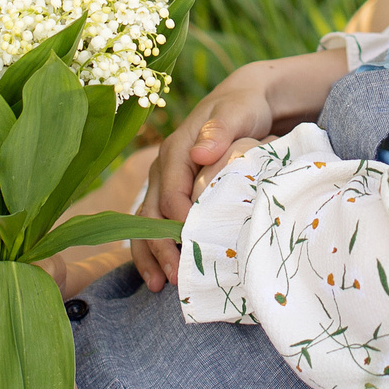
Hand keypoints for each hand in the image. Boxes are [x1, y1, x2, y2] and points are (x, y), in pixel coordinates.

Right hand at [132, 70, 273, 289]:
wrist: (241, 102)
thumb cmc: (241, 109)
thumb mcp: (236, 113)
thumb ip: (220, 131)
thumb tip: (199, 154)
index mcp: (175, 152)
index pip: (171, 196)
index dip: (179, 225)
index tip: (195, 249)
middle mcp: (163, 169)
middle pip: (152, 214)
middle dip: (159, 248)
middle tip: (175, 279)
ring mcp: (163, 182)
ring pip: (146, 223)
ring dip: (151, 254)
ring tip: (160, 286)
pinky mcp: (170, 193)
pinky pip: (154, 224)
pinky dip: (154, 249)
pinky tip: (159, 275)